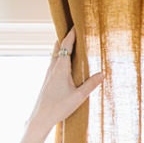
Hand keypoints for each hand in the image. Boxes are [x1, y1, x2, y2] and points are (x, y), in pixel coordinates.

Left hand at [27, 27, 103, 141]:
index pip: (66, 45)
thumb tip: (103, 73)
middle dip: (66, 38)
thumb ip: (91, 84)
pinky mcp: (47, 81)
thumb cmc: (58, 107)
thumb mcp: (79, 96)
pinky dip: (59, 57)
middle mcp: (52, 68)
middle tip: (73, 30)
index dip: (72, 34)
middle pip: (58, 47)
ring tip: (69, 43)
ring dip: (62, 47)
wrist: (40, 118)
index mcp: (60, 68)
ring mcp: (48, 74)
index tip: (76, 25)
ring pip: (55, 55)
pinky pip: (53, 63)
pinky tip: (63, 62)